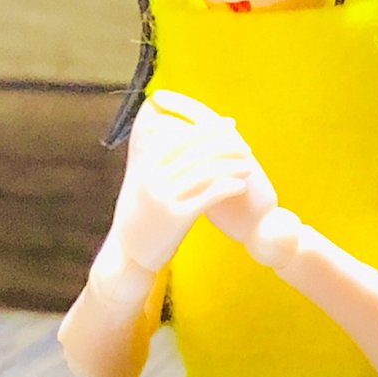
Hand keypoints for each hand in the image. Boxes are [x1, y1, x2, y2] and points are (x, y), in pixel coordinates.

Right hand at [112, 90, 260, 270]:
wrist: (128, 253)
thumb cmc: (142, 215)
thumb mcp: (142, 182)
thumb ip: (156, 159)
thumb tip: (173, 130)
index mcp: (146, 165)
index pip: (182, 137)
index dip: (209, 128)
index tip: (230, 123)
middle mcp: (152, 178)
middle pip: (196, 152)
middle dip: (225, 145)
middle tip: (245, 146)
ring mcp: (163, 198)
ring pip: (205, 172)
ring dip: (231, 166)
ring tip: (249, 166)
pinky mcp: (175, 218)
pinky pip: (208, 197)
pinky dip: (227, 188)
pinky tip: (241, 186)